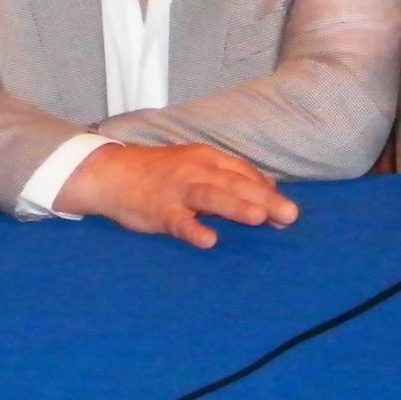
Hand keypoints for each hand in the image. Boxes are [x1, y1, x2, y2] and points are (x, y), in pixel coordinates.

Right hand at [56, 141, 297, 248]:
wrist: (110, 173)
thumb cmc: (160, 174)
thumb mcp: (194, 169)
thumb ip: (227, 182)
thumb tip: (266, 199)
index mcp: (208, 158)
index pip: (244, 173)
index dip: (267, 191)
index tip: (288, 212)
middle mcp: (196, 169)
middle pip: (235, 183)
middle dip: (265, 199)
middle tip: (290, 215)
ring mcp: (177, 189)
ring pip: (211, 196)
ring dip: (236, 207)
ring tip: (260, 218)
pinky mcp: (158, 209)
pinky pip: (178, 221)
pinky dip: (194, 230)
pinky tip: (209, 241)